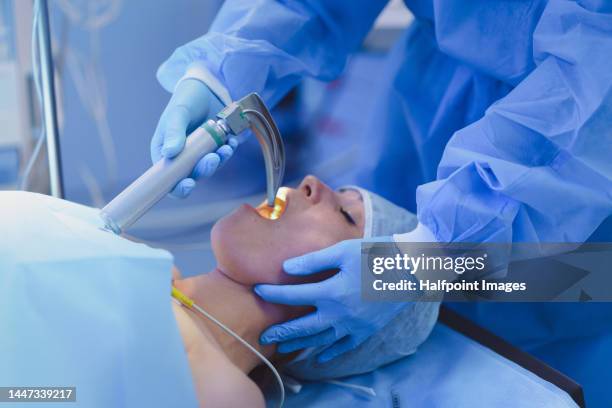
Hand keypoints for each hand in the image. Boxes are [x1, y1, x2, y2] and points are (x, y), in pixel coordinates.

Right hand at [151, 79, 235, 197]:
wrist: (207, 87)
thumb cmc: (186, 99)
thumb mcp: (177, 113)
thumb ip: (174, 132)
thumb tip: (170, 154)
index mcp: (165, 152)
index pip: (168, 178)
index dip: (177, 187)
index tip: (188, 183)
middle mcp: (182, 157)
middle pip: (192, 175)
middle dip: (204, 169)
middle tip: (213, 158)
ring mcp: (200, 154)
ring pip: (209, 167)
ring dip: (219, 160)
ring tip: (226, 147)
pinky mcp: (216, 149)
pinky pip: (222, 156)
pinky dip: (228, 151)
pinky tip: (232, 141)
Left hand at [254, 238, 408, 362]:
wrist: (411, 269)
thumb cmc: (375, 254)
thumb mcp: (342, 251)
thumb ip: (313, 261)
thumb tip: (287, 269)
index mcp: (333, 292)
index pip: (294, 296)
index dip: (273, 293)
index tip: (258, 290)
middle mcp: (341, 314)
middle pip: (303, 327)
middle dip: (281, 332)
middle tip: (263, 337)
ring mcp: (354, 325)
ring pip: (321, 340)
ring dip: (300, 344)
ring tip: (283, 347)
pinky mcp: (366, 331)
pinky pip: (344, 346)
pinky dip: (331, 352)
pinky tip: (320, 357)